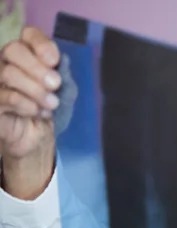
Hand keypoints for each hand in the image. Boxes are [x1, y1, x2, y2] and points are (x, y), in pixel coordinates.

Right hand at [0, 26, 61, 198]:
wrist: (39, 138)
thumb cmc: (50, 110)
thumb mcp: (64, 92)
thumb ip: (62, 74)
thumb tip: (60, 61)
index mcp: (27, 55)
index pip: (28, 35)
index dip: (41, 44)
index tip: (55, 61)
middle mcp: (6, 63)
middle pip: (13, 49)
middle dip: (37, 67)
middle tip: (55, 84)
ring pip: (9, 73)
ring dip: (36, 90)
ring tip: (51, 104)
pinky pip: (7, 96)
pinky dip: (27, 105)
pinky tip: (38, 113)